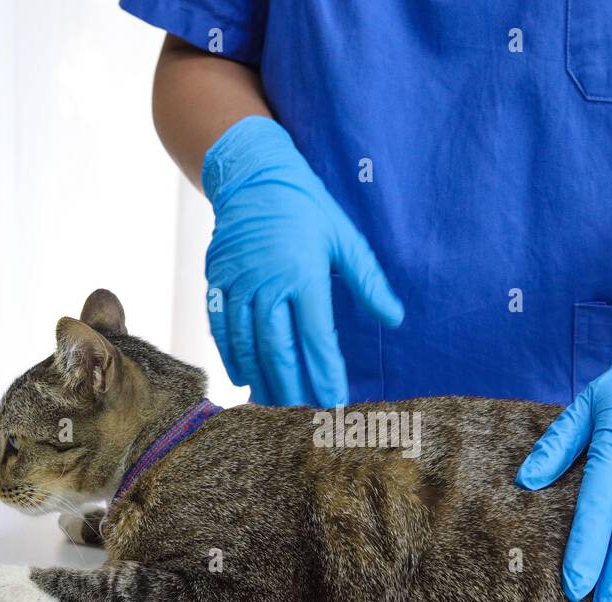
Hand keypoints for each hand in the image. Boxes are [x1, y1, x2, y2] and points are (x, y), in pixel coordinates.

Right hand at [202, 116, 403, 405]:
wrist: (252, 174)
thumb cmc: (306, 206)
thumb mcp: (345, 238)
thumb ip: (368, 282)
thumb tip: (395, 318)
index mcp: (303, 274)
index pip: (317, 337)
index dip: (325, 372)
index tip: (334, 399)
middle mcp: (267, 284)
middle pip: (279, 349)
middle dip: (292, 387)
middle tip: (303, 416)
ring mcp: (238, 285)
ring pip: (247, 345)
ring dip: (262, 380)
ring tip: (274, 407)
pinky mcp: (216, 282)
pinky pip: (220, 329)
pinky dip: (232, 357)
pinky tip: (245, 378)